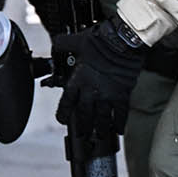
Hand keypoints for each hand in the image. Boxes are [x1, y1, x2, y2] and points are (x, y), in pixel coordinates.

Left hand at [52, 18, 146, 139]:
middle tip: (81, 134)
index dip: (63, 112)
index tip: (62, 120)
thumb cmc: (98, 41)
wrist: (122, 42)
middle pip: (84, 113)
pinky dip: (120, 123)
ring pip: (102, 117)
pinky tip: (119, 130)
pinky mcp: (123, 94)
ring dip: (100, 128)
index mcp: (78, 79)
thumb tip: (54, 44)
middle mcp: (92, 90)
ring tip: (99, 135)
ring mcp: (108, 94)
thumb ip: (61, 44)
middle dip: (82, 126)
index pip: (66, 101)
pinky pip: (121, 113)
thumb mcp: (74, 41)